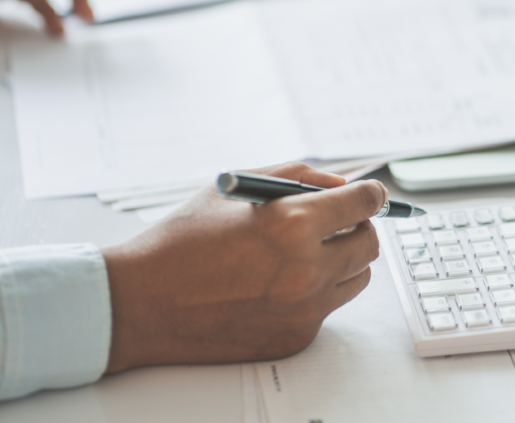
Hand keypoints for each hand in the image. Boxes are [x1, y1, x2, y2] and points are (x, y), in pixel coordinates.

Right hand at [102, 162, 386, 372]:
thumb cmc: (184, 239)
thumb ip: (299, 177)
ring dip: (341, 259)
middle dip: (357, 226)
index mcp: (293, 223)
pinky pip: (328, 307)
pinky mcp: (296, 336)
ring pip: (357, 277)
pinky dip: (315, 292)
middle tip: (335, 221)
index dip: (371, 193)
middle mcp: (306, 269)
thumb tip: (342, 185)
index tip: (370, 193)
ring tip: (304, 252)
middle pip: (369, 242)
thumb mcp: (239, 186)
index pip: (365, 203)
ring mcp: (304, 308)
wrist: (143, 302)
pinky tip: (278, 284)